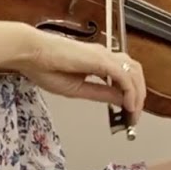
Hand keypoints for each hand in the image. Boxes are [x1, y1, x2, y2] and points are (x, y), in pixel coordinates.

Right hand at [17, 31, 145, 118]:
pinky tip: (128, 106)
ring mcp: (103, 55)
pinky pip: (123, 76)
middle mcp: (104, 55)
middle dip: (139, 95)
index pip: (124, 75)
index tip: (129, 113)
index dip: (131, 94)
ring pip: (133, 72)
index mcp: (97, 61)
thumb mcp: (78, 89)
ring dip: (138, 94)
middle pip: (134, 72)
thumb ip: (100, 93)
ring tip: (134, 113)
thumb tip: (120, 100)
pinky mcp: (100, 59)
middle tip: (134, 116)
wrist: (31, 53)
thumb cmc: (45, 67)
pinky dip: (130, 91)